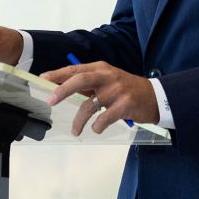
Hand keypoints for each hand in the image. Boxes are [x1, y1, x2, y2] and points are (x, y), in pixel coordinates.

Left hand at [40, 61, 158, 135]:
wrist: (156, 97)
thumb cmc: (127, 90)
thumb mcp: (108, 81)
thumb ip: (88, 84)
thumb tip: (61, 89)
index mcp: (102, 69)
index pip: (76, 69)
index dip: (58, 74)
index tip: (42, 79)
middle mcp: (108, 77)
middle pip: (80, 80)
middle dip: (62, 90)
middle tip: (50, 101)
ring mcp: (117, 91)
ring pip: (89, 106)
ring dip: (79, 121)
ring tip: (75, 130)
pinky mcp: (125, 105)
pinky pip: (103, 119)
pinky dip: (96, 126)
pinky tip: (97, 128)